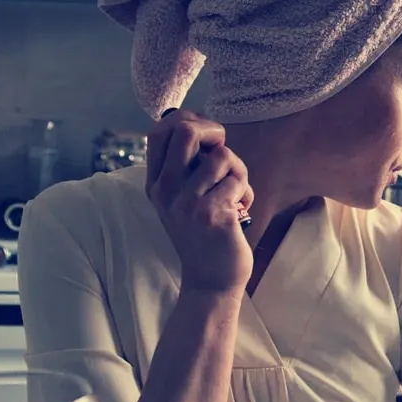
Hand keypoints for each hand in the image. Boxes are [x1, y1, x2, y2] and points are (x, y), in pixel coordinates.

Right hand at [146, 109, 253, 294]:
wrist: (211, 280)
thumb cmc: (206, 234)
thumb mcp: (183, 198)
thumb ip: (186, 165)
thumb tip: (197, 123)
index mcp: (156, 184)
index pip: (159, 131)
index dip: (187, 121)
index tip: (207, 138)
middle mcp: (165, 190)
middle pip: (186, 130)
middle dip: (214, 132)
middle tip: (223, 153)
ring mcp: (186, 203)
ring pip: (221, 156)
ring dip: (238, 171)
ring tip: (236, 192)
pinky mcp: (211, 214)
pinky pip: (236, 180)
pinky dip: (246, 191)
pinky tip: (240, 211)